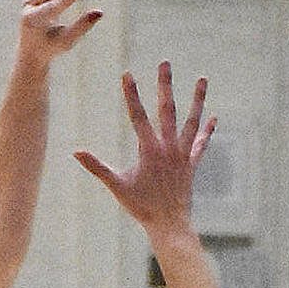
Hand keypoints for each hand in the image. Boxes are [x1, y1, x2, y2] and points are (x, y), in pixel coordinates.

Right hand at [74, 61, 216, 235]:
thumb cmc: (141, 207)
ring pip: (191, 121)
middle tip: (164, 62)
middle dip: (164, 85)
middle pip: (167, 109)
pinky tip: (213, 117)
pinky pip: (201, 143)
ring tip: (202, 79)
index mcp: (149, 149)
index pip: (137, 116)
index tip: (127, 74)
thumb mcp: (117, 186)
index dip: (131, 94)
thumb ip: (97, 167)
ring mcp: (182, 154)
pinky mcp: (191, 164)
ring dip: (197, 99)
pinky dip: (206, 131)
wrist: (169, 224)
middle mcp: (169, 147)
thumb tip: (75, 151)